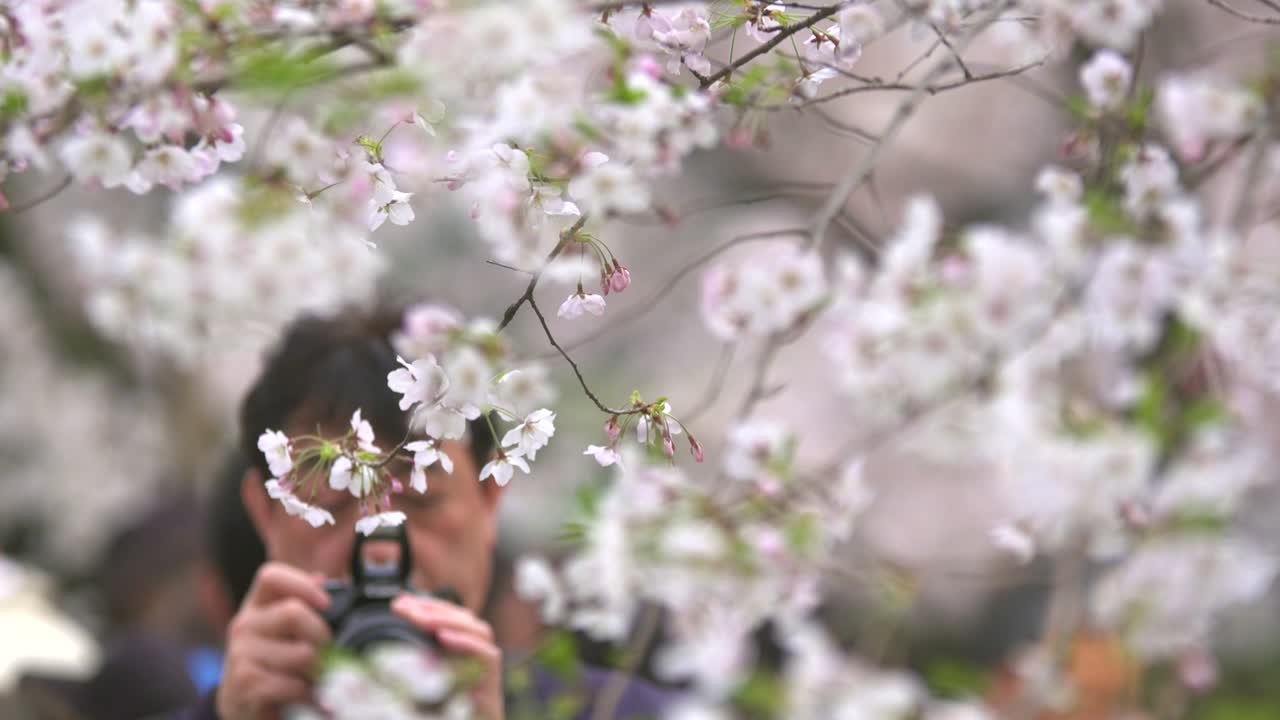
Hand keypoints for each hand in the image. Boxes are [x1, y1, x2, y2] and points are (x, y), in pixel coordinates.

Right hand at [216, 563, 331, 719]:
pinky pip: (294, 685)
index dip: (301, 584)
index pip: (270, 577)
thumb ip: (303, 604)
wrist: (241, 704)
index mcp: (256, 605)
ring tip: (319, 676)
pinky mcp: (246, 684)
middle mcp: (244, 625)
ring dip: (320, 670)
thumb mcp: (284, 630)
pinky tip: (309, 696)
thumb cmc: (273, 661)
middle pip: (293, 613)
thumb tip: (321, 578)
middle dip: (323, 636)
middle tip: (330, 653)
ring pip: (302, 653)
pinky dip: (310, 694)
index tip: (326, 604)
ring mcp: (241, 654)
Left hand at [392, 594, 503, 719]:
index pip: (449, 616)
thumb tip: (390, 637)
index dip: (427, 605)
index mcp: (462, 649)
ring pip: (479, 631)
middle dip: (433, 609)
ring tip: (420, 619)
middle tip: (404, 607)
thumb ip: (415, 660)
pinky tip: (444, 638)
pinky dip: (467, 644)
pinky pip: (487, 655)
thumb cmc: (448, 711)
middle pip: (463, 618)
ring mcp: (488, 666)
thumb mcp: (424, 681)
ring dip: (448, 621)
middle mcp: (478, 653)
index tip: (400, 601)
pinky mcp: (493, 682)